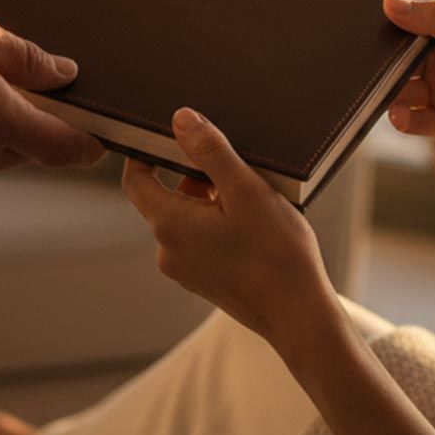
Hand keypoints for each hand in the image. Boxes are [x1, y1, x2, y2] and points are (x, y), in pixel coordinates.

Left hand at [121, 108, 339, 352]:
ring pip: (185, 218)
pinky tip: (252, 223)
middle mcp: (168, 250)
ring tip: (250, 196)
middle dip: (192, 175)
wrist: (299, 315)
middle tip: (231, 164)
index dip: (144, 152)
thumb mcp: (246, 189)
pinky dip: (217, 223)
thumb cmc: (277, 253)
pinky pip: (199, 240)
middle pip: (163, 197)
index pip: (135, 179)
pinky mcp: (203, 281)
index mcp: (169, 224)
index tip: (168, 134)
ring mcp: (185, 270)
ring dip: (209, 200)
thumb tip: (180, 119)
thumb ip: (210, 151)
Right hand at [381, 0, 434, 168]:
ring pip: (403, 89)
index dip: (390, 23)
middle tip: (367, 67)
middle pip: (401, 58)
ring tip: (383, 94)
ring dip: (391, 92)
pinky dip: (403, 118)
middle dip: (384, 63)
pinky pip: (414, 119)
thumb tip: (390, 2)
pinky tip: (399, 115)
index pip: (411, 19)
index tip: (364, 26)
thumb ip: (434, 22)